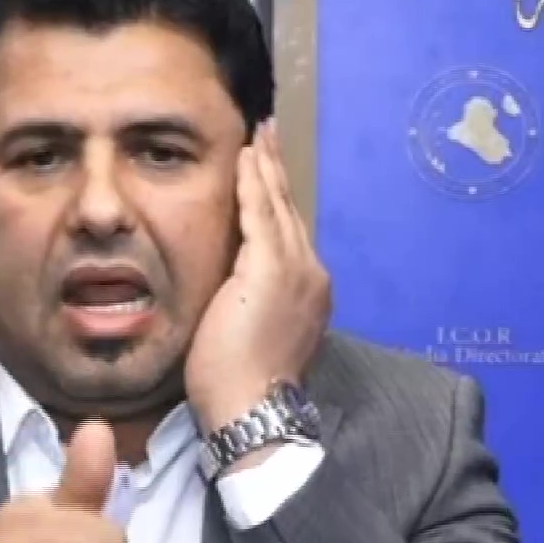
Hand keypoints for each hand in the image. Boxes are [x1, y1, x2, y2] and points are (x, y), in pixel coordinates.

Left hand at [185, 118, 332, 431]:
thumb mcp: (252, 333)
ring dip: (266, 167)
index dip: (279, 198)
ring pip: (278, 206)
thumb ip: (250, 302)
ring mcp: (295, 270)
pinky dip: (253, 183)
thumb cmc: (242, 386)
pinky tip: (245, 158)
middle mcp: (310, 275)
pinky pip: (260, 214)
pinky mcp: (270, 269)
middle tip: (268, 133)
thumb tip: (232, 287)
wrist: (253, 408)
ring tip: (257, 135)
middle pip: (290, 211)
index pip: (290, 233)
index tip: (269, 170)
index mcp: (307, 292)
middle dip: (277, 171)